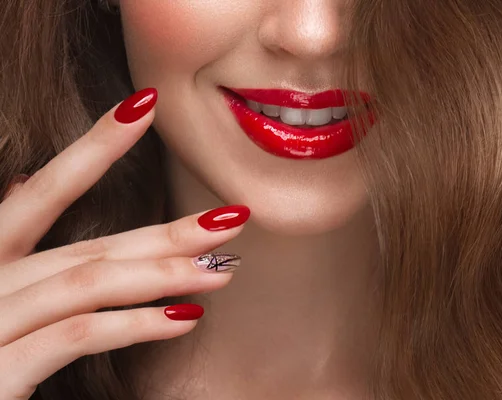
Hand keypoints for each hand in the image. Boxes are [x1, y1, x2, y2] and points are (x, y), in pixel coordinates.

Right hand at [0, 89, 248, 398]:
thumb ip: (11, 245)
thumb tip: (23, 181)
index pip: (46, 190)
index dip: (96, 144)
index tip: (145, 106)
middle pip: (88, 244)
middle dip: (165, 231)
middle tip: (231, 217)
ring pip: (88, 282)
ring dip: (163, 275)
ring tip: (221, 270)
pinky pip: (74, 336)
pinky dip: (133, 325)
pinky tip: (183, 319)